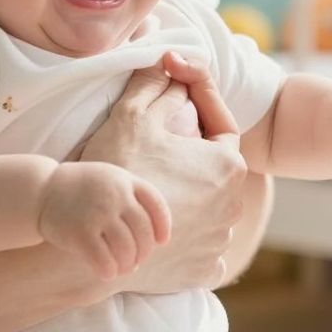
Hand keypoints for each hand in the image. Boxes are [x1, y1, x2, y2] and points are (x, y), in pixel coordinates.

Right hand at [39, 162, 171, 278]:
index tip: (161, 242)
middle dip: (143, 252)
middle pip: (143, 232)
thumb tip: (153, 242)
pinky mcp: (80, 233)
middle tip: (135, 261)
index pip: (156, 205)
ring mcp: (98, 214)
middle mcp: (115, 195)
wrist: (40, 191)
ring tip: (121, 269)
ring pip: (127, 249)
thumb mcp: (107, 180)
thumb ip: (130, 198)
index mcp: (124, 181)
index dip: (163, 226)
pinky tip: (106, 273)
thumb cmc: (77, 190)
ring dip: (127, 265)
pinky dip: (109, 271)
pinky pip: (104, 260)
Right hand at [77, 53, 246, 291]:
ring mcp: (221, 241)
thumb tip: (167, 60)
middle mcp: (234, 205)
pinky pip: (203, 249)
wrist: (97, 239)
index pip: (221, 122)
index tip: (176, 93)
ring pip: (212, 210)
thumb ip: (154, 84)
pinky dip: (189, 239)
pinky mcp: (205, 270)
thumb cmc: (118, 173)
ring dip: (193, 198)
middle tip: (163, 143)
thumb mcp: (132, 116)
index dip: (198, 103)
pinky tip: (166, 229)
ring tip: (161, 185)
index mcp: (227, 164)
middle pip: (218, 169)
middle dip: (195, 154)